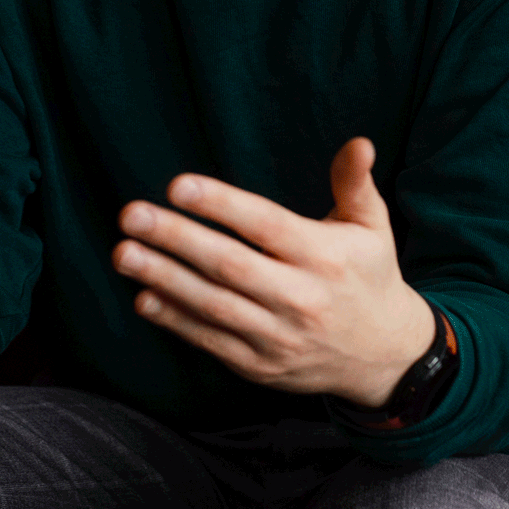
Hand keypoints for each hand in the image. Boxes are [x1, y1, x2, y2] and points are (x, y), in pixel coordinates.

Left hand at [113, 137, 434, 407]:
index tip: (177, 185)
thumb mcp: (371, 226)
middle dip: (176, 238)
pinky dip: (174, 321)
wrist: (385, 357)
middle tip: (130, 215)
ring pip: (213, 305)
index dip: (221, 205)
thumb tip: (358, 143)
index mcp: (325, 257)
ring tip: (123, 253)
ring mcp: (278, 336)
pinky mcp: (260, 366)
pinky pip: (211, 340)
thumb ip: (354, 183)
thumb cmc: (369, 276)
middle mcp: (301, 298)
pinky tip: (143, 297)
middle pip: (229, 265)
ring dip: (164, 278)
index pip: (265, 226)